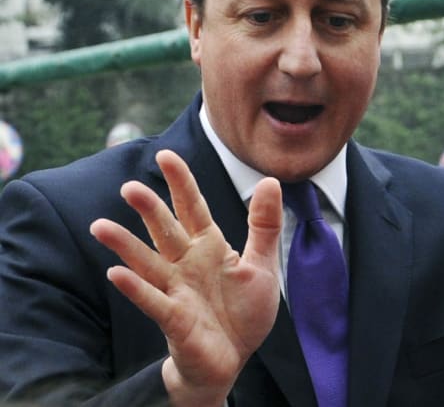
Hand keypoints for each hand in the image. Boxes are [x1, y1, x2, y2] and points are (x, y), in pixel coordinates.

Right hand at [90, 150, 282, 406]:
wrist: (234, 359)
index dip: (181, 183)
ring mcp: (177, 290)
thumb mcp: (263, 264)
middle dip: (149, 209)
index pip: (192, 208)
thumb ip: (265, 225)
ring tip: (101, 226)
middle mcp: (187, 263)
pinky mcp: (174, 319)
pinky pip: (152, 300)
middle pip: (165, 230)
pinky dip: (135, 288)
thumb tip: (271, 180)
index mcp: (209, 246)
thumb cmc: (243, 312)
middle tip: (129, 187)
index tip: (165, 155)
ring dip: (125, 245)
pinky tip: (115, 273)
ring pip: (147, 262)